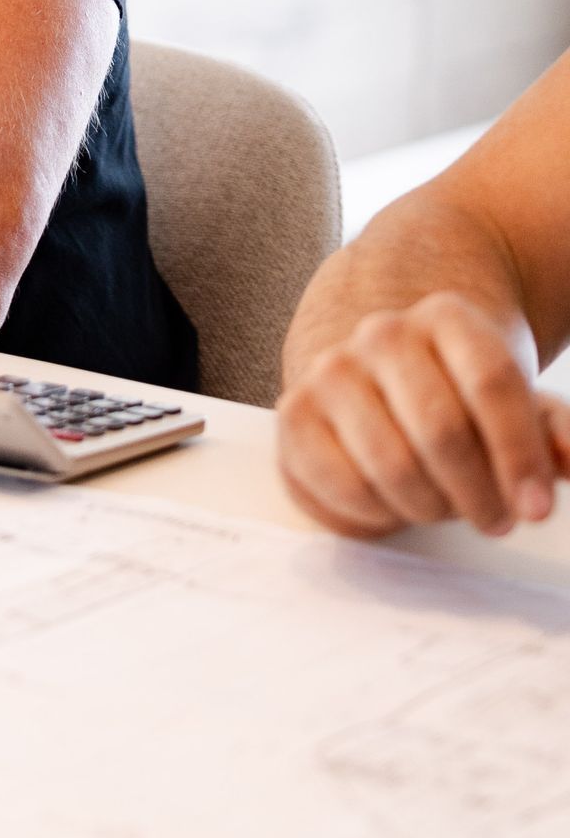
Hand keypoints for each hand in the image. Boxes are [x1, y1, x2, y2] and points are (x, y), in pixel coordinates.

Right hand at [277, 291, 569, 536]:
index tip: (537, 509)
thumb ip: (552, 430)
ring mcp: (331, 372)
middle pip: (441, 429)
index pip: (492, 382)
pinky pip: (342, 486)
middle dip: (478, 493)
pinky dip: (378, 515)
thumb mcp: (513, 400)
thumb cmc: (453, 393)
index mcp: (446, 317)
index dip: (519, 454)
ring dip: (431, 508)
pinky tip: (395, 507)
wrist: (375, 370)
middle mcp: (382, 334)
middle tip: (496, 520)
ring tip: (446, 509)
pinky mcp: (293, 415)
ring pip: (391, 466)